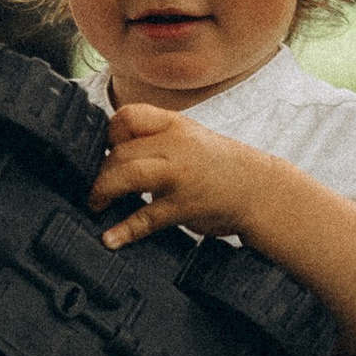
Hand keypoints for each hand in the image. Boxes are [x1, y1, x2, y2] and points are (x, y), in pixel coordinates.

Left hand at [91, 103, 270, 246]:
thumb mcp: (187, 139)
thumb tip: (109, 157)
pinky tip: (110, 239)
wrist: (259, 190)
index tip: (108, 152)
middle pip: (122, 151)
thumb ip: (153, 142)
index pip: (127, 117)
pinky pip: (146, 218)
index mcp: (174, 124)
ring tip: (96, 205)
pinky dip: (125, 230)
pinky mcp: (184, 207)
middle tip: (96, 189)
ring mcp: (181, 176)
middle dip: (101, 173)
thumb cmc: (217, 166)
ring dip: (103, 191)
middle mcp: (177, 146)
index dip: (110, 135)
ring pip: (129, 175)